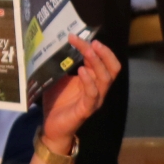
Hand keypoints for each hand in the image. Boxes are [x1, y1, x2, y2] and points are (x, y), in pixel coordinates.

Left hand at [39, 35, 120, 154]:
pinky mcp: (86, 110)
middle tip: (92, 42)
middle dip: (103, 54)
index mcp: (94, 81)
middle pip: (111, 69)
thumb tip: (57, 44)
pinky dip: (89, 82)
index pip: (104, 62)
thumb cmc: (57, 102)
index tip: (83, 37)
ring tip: (88, 52)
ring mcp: (94, 100)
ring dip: (97, 64)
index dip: (98, 49)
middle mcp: (98, 90)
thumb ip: (64, 65)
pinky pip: (92, 95)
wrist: (52, 126)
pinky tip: (82, 72)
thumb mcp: (60, 78)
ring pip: (105, 80)